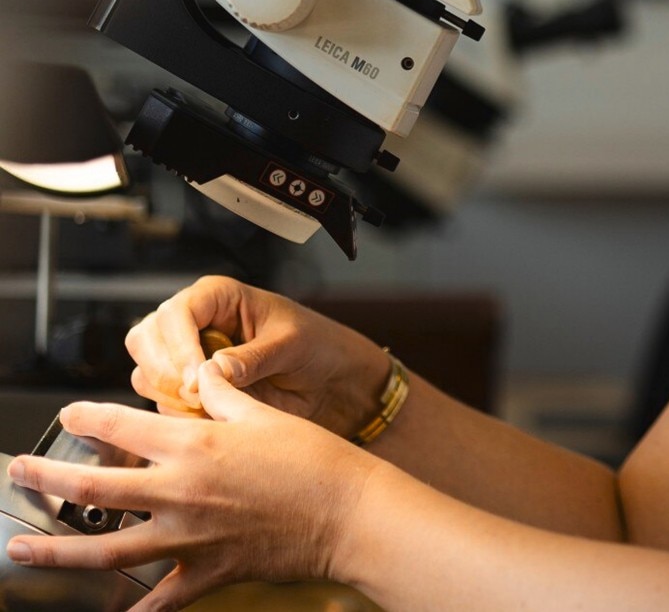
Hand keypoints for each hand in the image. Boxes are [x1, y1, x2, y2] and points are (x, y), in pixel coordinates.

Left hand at [5, 361, 379, 610]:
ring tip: (23, 548)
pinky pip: (158, 600)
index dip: (87, 416)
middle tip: (19, 472)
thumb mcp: (262, 414)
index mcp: (194, 444)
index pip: (123, 424)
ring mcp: (189, 538)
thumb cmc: (310, 457)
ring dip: (58, 549)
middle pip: (95, 486)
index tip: (68, 413)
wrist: (344, 511)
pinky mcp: (207, 573)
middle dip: (47, 478)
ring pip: (106, 548)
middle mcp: (180, 491)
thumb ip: (222, 393)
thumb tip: (200, 372)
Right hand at [127, 276, 389, 436]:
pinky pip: (164, 403)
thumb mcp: (291, 344)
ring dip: (169, 396)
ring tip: (210, 408)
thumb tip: (211, 371)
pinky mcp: (192, 392)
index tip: (194, 377)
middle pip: (145, 339)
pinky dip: (178, 415)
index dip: (178, 344)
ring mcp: (188, 358)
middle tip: (195, 396)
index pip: (177, 312)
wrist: (334, 381)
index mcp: (218, 297)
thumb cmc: (319, 346)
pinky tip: (210, 420)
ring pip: (147, 374)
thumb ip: (252, 357)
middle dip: (163, 370)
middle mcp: (195, 324)